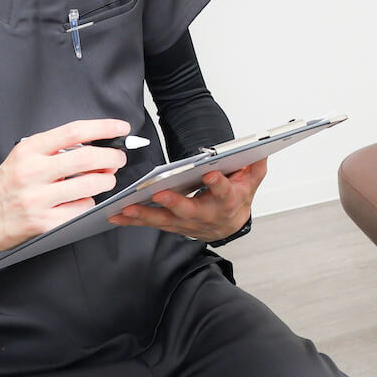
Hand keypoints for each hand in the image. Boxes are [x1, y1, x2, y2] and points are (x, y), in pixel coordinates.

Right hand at [0, 118, 130, 294]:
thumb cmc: (5, 187)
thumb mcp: (22, 158)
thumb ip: (54, 150)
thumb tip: (95, 145)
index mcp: (29, 151)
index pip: (74, 131)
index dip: (103, 127)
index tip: (120, 128)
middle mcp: (32, 172)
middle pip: (87, 158)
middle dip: (112, 157)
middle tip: (118, 159)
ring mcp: (37, 199)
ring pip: (90, 185)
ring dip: (105, 181)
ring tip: (104, 180)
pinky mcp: (43, 222)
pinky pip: (80, 209)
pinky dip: (88, 204)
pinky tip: (82, 201)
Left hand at [109, 156, 266, 242]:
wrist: (230, 224)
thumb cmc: (237, 198)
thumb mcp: (251, 181)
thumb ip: (255, 166)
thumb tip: (260, 151)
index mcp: (228, 202)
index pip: (224, 192)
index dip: (218, 184)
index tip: (210, 174)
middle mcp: (206, 215)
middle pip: (190, 211)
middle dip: (174, 203)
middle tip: (159, 194)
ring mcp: (187, 223)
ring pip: (165, 220)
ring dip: (145, 215)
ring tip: (127, 208)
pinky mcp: (172, 225)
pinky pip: (152, 224)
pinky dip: (133, 220)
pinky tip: (116, 216)